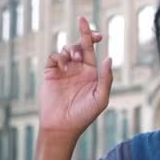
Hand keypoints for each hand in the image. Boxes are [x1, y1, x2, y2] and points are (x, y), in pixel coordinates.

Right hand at [40, 17, 112, 138]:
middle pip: (80, 45)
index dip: (92, 37)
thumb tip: (109, 57)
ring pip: (67, 49)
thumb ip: (106, 79)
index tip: (97, 33)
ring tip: (74, 58)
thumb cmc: (84, 115)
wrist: (62, 126)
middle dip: (84, 36)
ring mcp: (63, 71)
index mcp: (91, 73)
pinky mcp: (50, 74)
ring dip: (72, 49)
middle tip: (86, 35)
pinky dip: (59, 57)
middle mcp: (77, 69)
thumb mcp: (100, 98)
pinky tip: (63, 65)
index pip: (92, 51)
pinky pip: (54, 57)